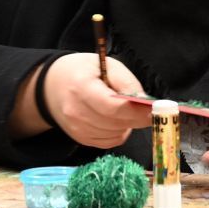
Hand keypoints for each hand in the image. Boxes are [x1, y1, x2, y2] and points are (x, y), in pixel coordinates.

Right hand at [37, 52, 151, 149]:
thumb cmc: (83, 72)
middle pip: (117, 123)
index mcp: (81, 87)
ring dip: (128, 125)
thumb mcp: (107, 65)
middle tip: (149, 109)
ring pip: (117, 134)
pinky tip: (116, 119)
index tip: (156, 108)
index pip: (113, 107)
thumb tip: (146, 102)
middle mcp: (76, 112)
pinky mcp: (81, 139)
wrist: (52, 87)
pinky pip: (111, 142)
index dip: (138, 110)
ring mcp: (77, 129)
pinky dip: (120, 132)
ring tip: (125, 109)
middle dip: (138, 118)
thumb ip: (127, 83)